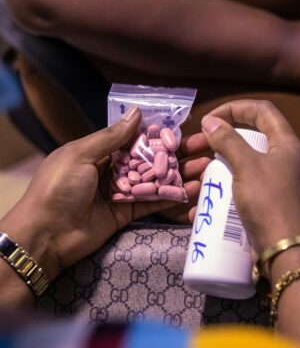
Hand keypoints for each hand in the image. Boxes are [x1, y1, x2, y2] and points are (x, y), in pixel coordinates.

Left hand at [0, 106, 208, 283]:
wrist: (46, 235)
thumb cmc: (58, 188)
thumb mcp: (80, 155)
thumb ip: (111, 137)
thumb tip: (137, 113)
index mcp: (98, 151)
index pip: (135, 138)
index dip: (158, 134)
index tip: (185, 128)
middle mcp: (112, 169)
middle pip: (149, 160)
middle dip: (176, 154)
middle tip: (204, 148)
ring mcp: (120, 192)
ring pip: (154, 181)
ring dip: (178, 175)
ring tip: (205, 168)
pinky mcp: (125, 214)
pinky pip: (150, 203)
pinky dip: (170, 198)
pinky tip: (191, 191)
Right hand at [194, 100, 299, 255]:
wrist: (285, 252)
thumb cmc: (269, 201)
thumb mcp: (247, 166)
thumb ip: (228, 140)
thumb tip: (211, 122)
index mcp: (287, 145)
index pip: (262, 111)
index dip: (235, 108)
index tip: (210, 119)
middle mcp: (285, 163)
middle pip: (246, 143)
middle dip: (214, 146)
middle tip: (191, 150)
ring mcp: (277, 187)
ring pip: (239, 171)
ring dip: (212, 175)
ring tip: (190, 184)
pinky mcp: (268, 209)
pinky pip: (241, 195)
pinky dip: (220, 198)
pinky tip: (200, 210)